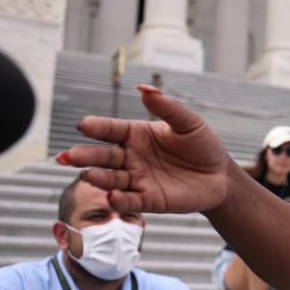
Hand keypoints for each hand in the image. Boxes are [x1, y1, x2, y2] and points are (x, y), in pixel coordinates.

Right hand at [59, 86, 232, 214]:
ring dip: (99, 178)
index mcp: (136, 135)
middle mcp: (131, 157)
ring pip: (112, 179)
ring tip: (88, 175)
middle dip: (86, 156)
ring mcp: (138, 180)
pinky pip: (130, 201)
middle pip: (104, 156)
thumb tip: (144, 88)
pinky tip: (112, 196)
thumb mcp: (188, 123)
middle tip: (69, 156)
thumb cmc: (202, 146)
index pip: (112, 130)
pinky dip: (119, 200)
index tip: (83, 125)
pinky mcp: (149, 200)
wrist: (220, 175)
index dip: (97, 127)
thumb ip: (167, 107)